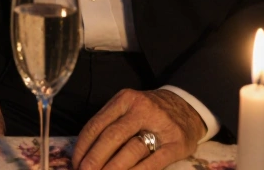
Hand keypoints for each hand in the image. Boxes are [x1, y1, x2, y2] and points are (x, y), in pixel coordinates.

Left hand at [72, 89, 205, 169]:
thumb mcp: (128, 108)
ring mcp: (161, 126)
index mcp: (125, 100)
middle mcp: (142, 109)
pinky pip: (153, 163)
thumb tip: (83, 154)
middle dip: (94, 160)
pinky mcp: (177, 144)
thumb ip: (108, 124)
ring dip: (113, 169)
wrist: (188, 108)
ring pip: (131, 150)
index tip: (75, 163)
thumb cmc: (149, 112)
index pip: (96, 124)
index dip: (83, 147)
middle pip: (111, 137)